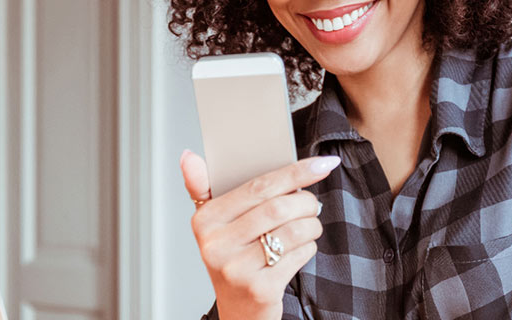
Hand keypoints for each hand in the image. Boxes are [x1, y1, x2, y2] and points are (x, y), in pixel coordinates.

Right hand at [180, 150, 338, 318]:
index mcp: (205, 220)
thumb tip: (188, 156)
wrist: (239, 310)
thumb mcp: (215, 224)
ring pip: (294, 230)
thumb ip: (203, 187)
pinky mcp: (259, 288)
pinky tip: (299, 250)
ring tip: (308, 226)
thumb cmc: (233, 257)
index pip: (258, 186)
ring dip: (311, 225)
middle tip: (312, 204)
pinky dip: (308, 248)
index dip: (295, 172)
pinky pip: (299, 255)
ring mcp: (236, 269)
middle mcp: (216, 245)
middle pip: (278, 207)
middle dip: (306, 202)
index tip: (322, 164)